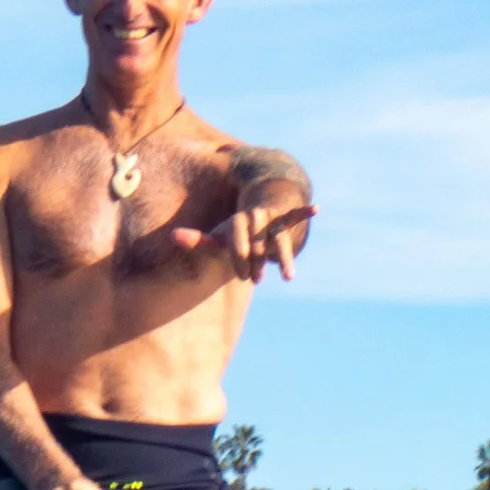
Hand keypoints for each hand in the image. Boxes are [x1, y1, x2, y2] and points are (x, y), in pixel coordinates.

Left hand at [171, 201, 315, 282]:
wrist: (258, 209)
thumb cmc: (237, 230)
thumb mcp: (220, 236)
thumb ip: (198, 239)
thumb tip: (173, 236)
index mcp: (238, 221)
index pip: (236, 239)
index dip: (238, 256)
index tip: (241, 277)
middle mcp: (255, 218)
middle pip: (257, 242)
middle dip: (257, 261)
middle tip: (255, 281)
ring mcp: (272, 220)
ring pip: (278, 237)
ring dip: (284, 256)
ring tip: (289, 278)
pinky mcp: (286, 220)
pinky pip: (295, 215)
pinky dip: (304, 211)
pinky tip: (316, 208)